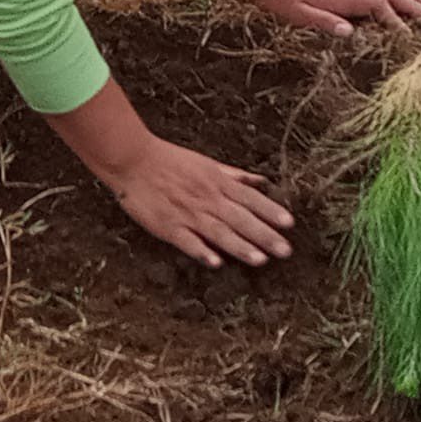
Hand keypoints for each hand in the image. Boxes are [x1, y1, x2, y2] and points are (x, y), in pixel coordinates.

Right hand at [107, 136, 293, 267]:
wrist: (131, 159)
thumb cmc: (168, 160)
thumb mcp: (206, 162)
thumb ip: (234, 175)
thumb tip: (261, 181)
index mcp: (216, 181)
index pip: (249, 198)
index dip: (270, 210)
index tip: (289, 224)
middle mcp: (206, 198)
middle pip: (240, 218)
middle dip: (264, 235)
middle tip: (286, 251)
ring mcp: (187, 213)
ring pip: (219, 232)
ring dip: (240, 246)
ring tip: (260, 260)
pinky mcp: (168, 226)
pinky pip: (187, 241)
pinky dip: (201, 251)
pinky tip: (215, 263)